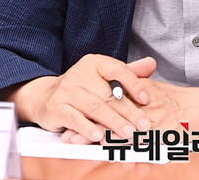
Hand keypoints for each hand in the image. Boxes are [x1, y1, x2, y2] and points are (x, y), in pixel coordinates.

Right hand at [9, 54, 151, 143]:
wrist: (46, 96)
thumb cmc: (82, 88)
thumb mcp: (104, 77)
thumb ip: (128, 72)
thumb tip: (151, 64)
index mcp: (94, 63)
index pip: (117, 70)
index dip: (133, 84)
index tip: (146, 100)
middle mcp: (79, 73)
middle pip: (109, 94)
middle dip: (128, 112)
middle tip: (143, 125)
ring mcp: (66, 90)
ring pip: (95, 108)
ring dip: (113, 123)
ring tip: (128, 134)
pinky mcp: (56, 107)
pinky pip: (74, 119)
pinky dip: (88, 129)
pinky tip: (100, 136)